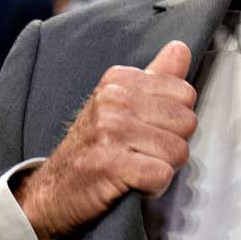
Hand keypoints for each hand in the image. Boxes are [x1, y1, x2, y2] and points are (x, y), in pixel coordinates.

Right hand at [15, 41, 196, 239]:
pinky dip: (154, 188)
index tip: (147, 132)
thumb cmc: (92, 149)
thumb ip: (156, 77)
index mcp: (118, 80)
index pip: (186, 94)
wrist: (53, 191)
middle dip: (171, 146)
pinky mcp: (110, 164)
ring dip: (163, 169)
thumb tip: (181, 48)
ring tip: (136, 169)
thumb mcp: (120, 105)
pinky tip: (133, 184)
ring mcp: (110, 130)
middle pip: (187, 122)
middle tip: (142, 154)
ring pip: (177, 151)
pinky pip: (162, 175)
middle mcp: (113, 99)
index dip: (173, 122)